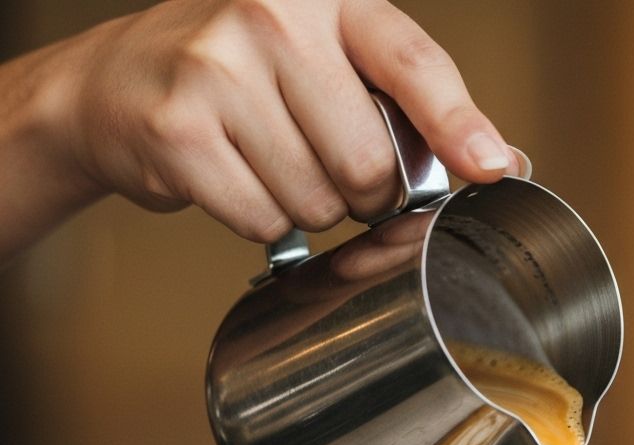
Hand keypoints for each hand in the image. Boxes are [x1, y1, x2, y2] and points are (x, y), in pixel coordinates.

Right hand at [0, 0, 520, 257]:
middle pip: (369, 165)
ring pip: (319, 203)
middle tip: (325, 162)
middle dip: (362, 191)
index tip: (491, 167)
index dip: (457, 125)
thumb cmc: (244, 76)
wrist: (119, 82)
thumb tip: (500, 157)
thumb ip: (408, 106)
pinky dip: (263, 221)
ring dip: (309, 208)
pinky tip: (237, 178)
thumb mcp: (330, 63)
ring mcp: (220, 70)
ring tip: (270, 161)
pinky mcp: (181, 129)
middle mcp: (272, 17)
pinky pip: (265, 221)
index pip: (412, 66)